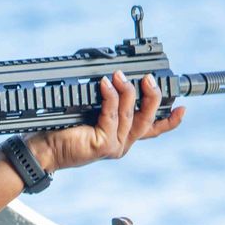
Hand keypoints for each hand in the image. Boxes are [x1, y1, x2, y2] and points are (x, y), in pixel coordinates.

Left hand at [31, 70, 185, 171]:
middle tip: (149, 78)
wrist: (42, 149)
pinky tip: (105, 85)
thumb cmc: (60, 129)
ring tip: (120, 75)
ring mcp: (114, 146)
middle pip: (147, 120)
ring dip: (128, 92)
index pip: (152, 130)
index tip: (183, 108)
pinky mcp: (104, 145)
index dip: (170, 120)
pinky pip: (112, 115)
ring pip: (131, 115)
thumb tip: (115, 79)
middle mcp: (122, 144)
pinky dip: (110, 97)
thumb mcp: (89, 114)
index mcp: (122, 137)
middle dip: (152, 96)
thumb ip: (105, 104)